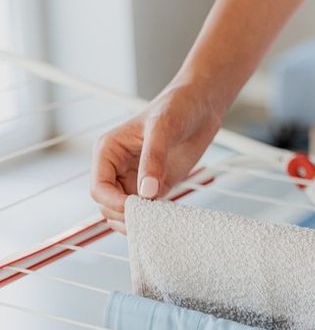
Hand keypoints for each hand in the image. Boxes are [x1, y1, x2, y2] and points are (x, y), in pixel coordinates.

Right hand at [90, 83, 222, 232]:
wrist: (200, 107)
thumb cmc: (177, 109)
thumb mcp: (163, 129)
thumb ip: (154, 159)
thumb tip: (147, 193)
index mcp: (108, 151)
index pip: (98, 187)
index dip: (113, 202)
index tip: (137, 207)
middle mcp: (117, 168)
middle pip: (107, 205)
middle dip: (124, 215)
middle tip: (150, 218)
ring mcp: (135, 180)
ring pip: (124, 212)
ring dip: (136, 221)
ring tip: (157, 221)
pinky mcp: (155, 187)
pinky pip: (147, 211)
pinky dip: (152, 219)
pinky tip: (167, 217)